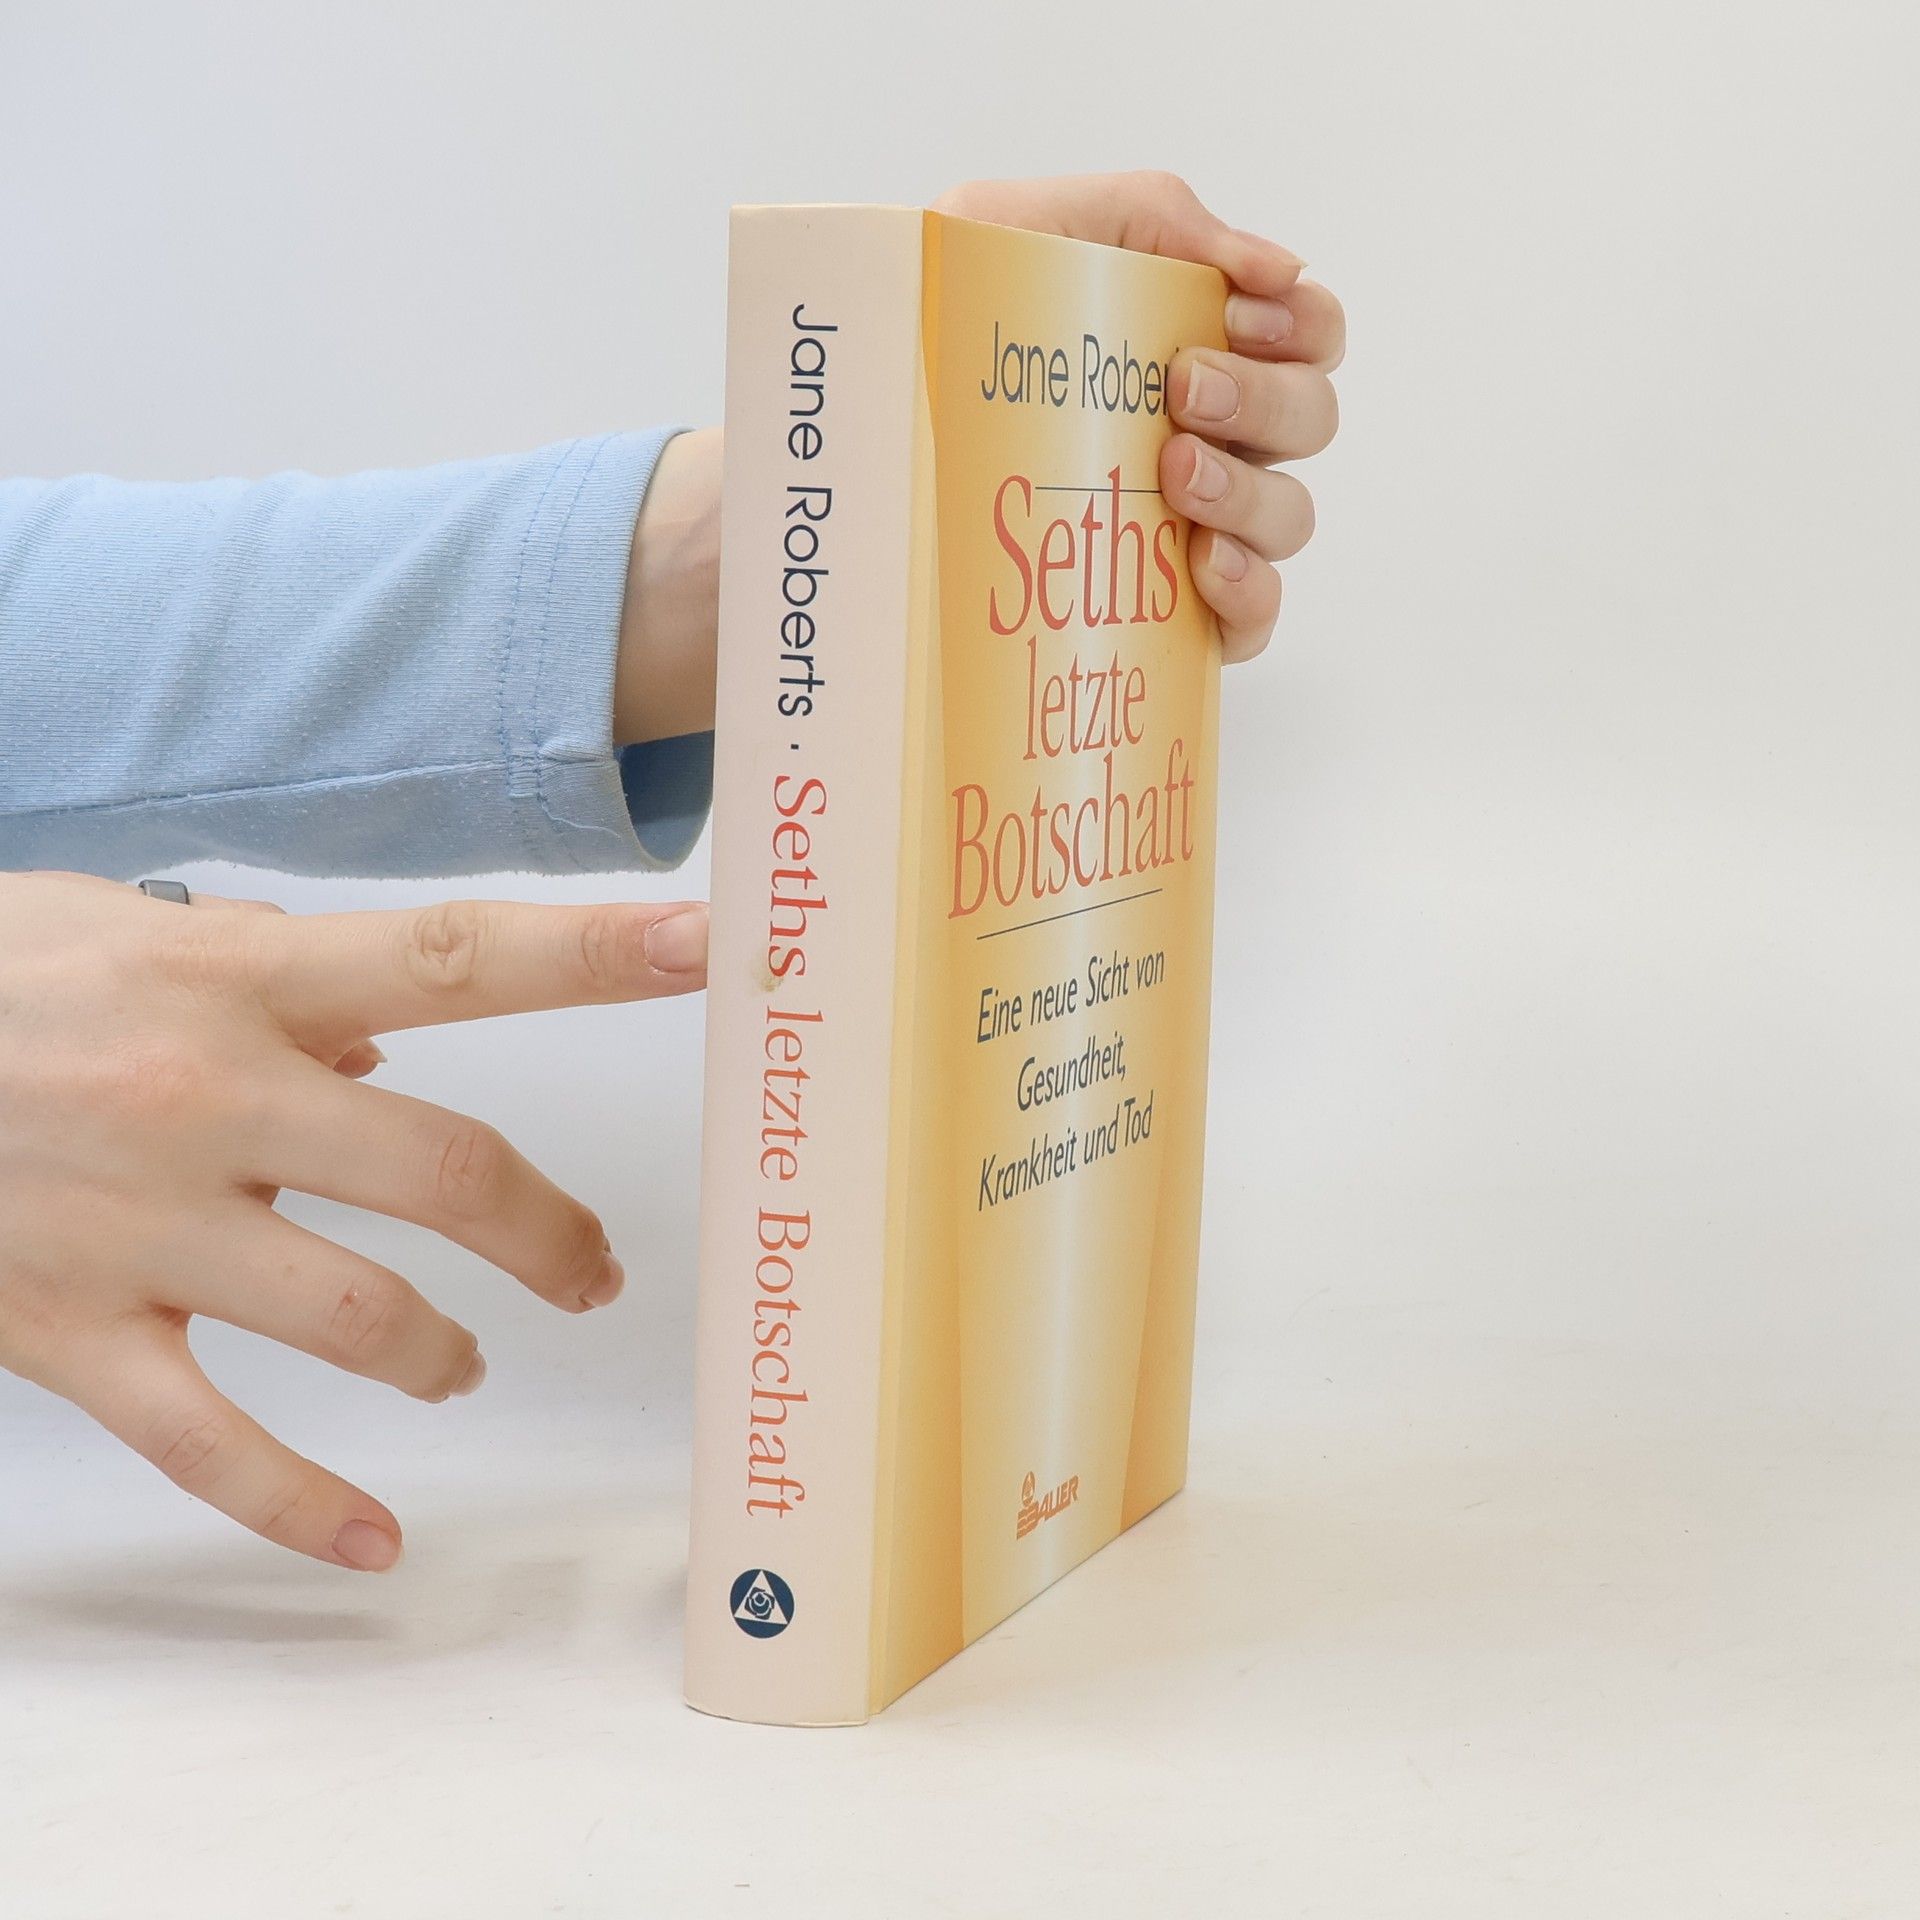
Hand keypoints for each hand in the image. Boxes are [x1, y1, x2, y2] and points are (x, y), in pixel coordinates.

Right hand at [0, 871, 708, 1569]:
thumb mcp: (129, 929)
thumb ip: (276, 976)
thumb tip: (388, 1032)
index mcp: (235, 980)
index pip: (451, 957)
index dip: (588, 956)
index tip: (702, 949)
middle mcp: (204, 1099)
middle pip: (443, 1170)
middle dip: (548, 1231)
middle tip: (592, 1271)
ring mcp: (138, 1226)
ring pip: (357, 1315)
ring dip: (447, 1351)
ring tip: (467, 1361)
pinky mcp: (67, 1333)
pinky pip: (205, 1445)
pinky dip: (298, 1502)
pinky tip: (371, 1537)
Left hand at [614, 175, 1341, 734]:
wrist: (829, 458)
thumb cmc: (920, 339)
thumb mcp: (1005, 229)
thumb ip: (1144, 214)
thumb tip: (1272, 265)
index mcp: (1182, 346)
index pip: (1306, 332)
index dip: (1306, 325)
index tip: (1246, 317)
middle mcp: (1203, 438)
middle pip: (1310, 420)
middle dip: (1265, 399)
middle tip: (1181, 390)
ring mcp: (1187, 531)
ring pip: (1289, 516)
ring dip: (1250, 490)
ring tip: (1171, 471)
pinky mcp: (1162, 617)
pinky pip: (1253, 619)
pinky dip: (1248, 592)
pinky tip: (1199, 568)